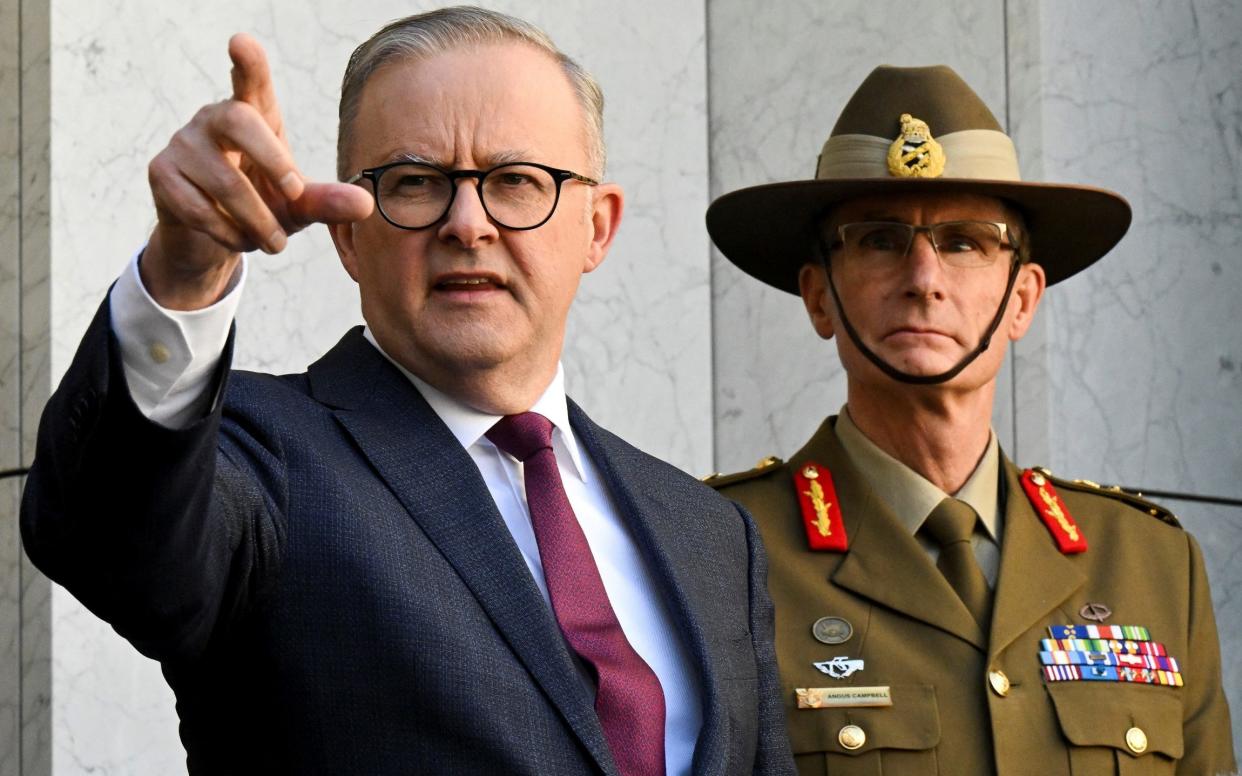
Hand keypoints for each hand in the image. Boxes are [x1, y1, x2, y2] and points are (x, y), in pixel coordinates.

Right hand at [143, 33, 372, 309]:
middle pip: (238, 119)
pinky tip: (241, 241)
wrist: (215, 237)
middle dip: (271, 158)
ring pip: (223, 179)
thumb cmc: (262, 206)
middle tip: (295, 194)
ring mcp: (184, 143)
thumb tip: (366, 204)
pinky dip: (228, 233)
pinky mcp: (162, 172)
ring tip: (274, 243)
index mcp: (254, 115)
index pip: (251, 81)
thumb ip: (326, 201)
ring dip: (256, 219)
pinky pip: (198, 206)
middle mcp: (214, 119)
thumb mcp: (298, 205)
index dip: (249, 63)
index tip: (240, 42)